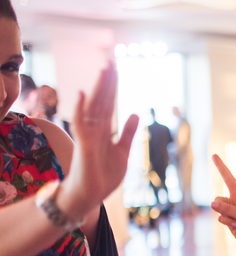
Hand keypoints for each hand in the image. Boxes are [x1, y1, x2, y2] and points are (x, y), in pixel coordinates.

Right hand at [57, 62, 138, 217]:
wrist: (92, 195)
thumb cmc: (104, 175)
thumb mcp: (122, 151)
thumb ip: (127, 133)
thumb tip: (135, 113)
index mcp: (104, 129)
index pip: (109, 103)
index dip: (113, 86)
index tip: (117, 68)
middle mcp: (95, 129)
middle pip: (102, 100)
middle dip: (107, 81)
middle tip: (112, 60)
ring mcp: (88, 135)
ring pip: (94, 106)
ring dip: (98, 88)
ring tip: (103, 69)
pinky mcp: (84, 145)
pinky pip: (81, 124)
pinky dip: (80, 109)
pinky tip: (82, 94)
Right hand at [211, 146, 235, 255]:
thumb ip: (228, 209)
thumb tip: (211, 203)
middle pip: (227, 179)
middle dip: (220, 167)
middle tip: (213, 154)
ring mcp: (232, 206)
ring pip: (218, 203)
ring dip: (225, 213)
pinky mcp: (226, 215)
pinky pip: (219, 215)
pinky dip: (225, 222)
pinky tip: (234, 227)